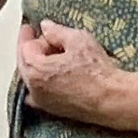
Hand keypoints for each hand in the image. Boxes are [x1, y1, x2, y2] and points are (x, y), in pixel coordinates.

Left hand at [17, 19, 137, 128]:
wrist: (112, 99)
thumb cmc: (96, 71)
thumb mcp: (77, 40)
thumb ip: (56, 32)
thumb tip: (46, 26)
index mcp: (36, 70)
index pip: (25, 47)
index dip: (29, 35)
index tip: (30, 27)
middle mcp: (34, 89)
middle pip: (26, 63)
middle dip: (33, 49)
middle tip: (45, 39)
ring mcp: (43, 102)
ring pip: (32, 78)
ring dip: (38, 65)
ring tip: (54, 55)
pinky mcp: (54, 111)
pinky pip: (39, 94)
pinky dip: (42, 83)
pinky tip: (52, 76)